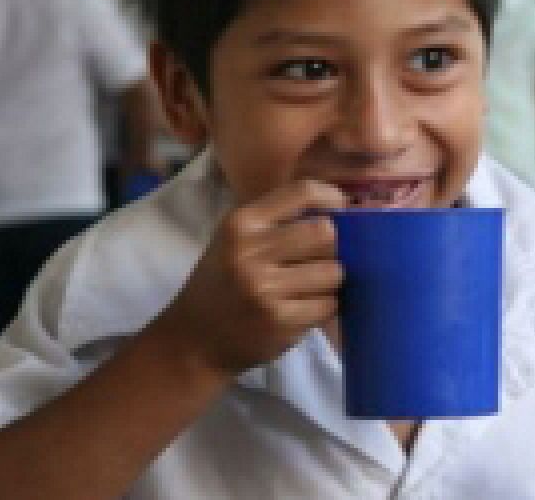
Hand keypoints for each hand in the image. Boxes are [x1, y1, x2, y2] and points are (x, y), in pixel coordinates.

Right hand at [149, 180, 346, 377]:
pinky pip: (328, 304)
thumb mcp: (234, 241)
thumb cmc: (222, 284)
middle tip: (321, 259)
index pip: (302, 192)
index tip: (341, 208)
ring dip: (330, 281)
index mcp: (240, 224)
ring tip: (310, 288)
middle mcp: (250, 252)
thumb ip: (276, 221)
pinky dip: (324, 307)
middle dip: (332, 248)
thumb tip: (338, 207)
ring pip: (333, 271)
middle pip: (326, 232)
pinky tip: (304, 309)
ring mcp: (264, 289)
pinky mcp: (280, 321)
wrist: (193, 342)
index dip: (332, 197)